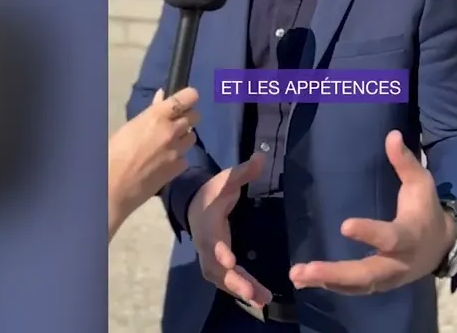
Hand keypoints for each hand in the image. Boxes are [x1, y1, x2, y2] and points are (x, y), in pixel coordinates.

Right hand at [108, 88, 199, 236]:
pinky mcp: (178, 169)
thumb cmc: (112, 153)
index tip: (186, 99)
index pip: (188, 97)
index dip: (189, 97)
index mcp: (157, 116)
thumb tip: (162, 97)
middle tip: (175, 122)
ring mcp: (177, 150)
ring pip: (192, 137)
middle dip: (188, 117)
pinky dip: (178, 158)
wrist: (112, 186)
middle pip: (195, 116)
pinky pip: (185, 157)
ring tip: (168, 143)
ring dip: (184, 137)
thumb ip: (151, 112)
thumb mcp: (130, 127)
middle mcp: (172, 131)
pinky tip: (165, 162)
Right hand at [186, 154, 271, 306]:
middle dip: (234, 281)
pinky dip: (240, 290)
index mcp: (208, 224)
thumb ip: (243, 172)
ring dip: (240, 290)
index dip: (219, 251)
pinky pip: (226, 280)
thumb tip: (262, 157)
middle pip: (215, 268)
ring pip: (221, 279)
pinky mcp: (216, 264)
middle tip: (252, 293)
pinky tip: (259, 298)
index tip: (230, 260)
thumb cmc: (212, 192)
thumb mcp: (226, 179)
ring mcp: (210, 257)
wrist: (194, 204)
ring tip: (262, 300)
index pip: (211, 240)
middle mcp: (207, 245)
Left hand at [288, 130, 454, 294]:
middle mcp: (398, 263)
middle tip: (307, 269)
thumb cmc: (425, 209)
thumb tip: (393, 135)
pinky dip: (329, 286)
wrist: (440, 246)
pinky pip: (353, 290)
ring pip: (357, 286)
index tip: (345, 225)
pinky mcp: (377, 285)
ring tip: (296, 275)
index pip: (390, 237)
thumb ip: (405, 162)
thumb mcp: (421, 183)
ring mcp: (387, 278)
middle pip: (367, 273)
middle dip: (336, 273)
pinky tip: (303, 281)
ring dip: (326, 282)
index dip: (369, 232)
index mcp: (409, 236)